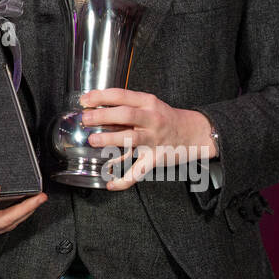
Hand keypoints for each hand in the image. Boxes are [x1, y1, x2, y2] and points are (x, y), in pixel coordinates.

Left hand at [79, 88, 215, 190]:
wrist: (193, 133)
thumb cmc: (166, 118)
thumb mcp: (149, 105)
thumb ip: (127, 107)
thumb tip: (96, 108)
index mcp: (147, 102)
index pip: (122, 95)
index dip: (101, 96)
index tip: (85, 99)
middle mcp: (151, 119)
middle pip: (125, 115)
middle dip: (102, 116)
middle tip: (85, 119)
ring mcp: (154, 139)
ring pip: (130, 139)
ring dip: (110, 140)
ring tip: (93, 141)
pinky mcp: (156, 158)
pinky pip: (139, 171)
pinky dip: (124, 180)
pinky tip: (110, 183)